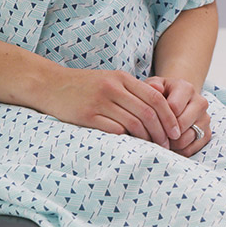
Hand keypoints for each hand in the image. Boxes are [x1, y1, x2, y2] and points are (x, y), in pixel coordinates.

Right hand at [43, 67, 181, 147]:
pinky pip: (113, 130)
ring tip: (152, 148)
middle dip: (162, 131)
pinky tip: (132, 146)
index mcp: (121, 78)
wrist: (49, 84)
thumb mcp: (109, 80)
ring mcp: (99, 101)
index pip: (155, 97)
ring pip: (133, 123)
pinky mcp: (86, 116)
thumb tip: (160, 108)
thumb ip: (132, 91)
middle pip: (147, 112)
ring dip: (146, 138)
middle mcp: (112, 88)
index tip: (176, 131)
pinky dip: (126, 139)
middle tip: (168, 145)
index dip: (169, 116)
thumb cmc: (83, 86)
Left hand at [144, 76, 211, 156]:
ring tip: (160, 139)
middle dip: (164, 132)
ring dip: (169, 143)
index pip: (174, 108)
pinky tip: (169, 144)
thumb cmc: (162, 94)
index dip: (160, 117)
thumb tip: (154, 87)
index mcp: (187, 88)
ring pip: (184, 140)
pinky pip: (190, 150)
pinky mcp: (207, 134)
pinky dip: (177, 151)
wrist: (177, 100)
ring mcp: (205, 119)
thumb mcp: (154, 85)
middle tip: (154, 133)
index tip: (151, 120)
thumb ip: (152, 85)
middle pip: (181, 125)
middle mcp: (200, 102)